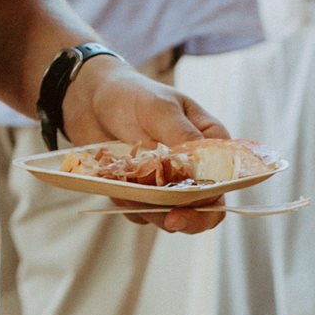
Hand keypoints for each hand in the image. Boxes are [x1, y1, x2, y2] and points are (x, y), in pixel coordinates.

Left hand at [61, 55, 234, 233]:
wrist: (90, 99)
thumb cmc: (132, 94)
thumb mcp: (160, 108)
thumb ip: (182, 136)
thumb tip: (200, 167)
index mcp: (207, 143)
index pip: (223, 179)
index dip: (213, 197)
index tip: (194, 202)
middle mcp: (191, 167)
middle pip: (203, 207)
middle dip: (188, 218)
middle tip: (171, 220)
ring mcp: (166, 183)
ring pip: (170, 215)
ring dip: (152, 213)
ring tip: (128, 193)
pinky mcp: (142, 192)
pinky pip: (141, 212)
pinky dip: (130, 206)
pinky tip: (116, 187)